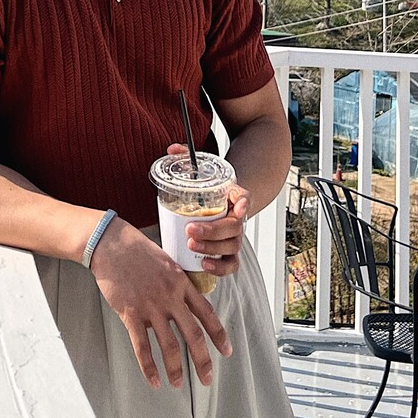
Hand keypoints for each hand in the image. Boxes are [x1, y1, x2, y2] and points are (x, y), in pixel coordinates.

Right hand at [89, 218, 231, 389]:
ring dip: (176, 369)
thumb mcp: (165, 261)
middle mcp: (170, 297)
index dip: (219, 335)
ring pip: (170, 345)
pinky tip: (154, 380)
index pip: (207, 313)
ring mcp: (151, 306)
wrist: (110, 244)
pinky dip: (149, 367)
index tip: (227, 352)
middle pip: (193, 335)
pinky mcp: (131, 313)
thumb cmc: (136, 250)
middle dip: (202, 361)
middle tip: (207, 380)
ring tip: (177, 384)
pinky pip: (142, 347)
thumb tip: (183, 303)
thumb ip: (176, 283)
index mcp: (181, 283)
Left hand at [166, 143, 248, 277]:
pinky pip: (231, 264)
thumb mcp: (202, 172)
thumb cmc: (209, 189)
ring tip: (191, 244)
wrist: (221, 203)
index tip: (238, 206)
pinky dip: (220, 268)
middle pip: (234, 228)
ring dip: (212, 249)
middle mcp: (238, 218)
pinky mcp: (228, 252)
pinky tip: (204, 265)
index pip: (245, 196)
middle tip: (190, 229)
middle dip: (212, 231)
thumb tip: (172, 149)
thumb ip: (187, 158)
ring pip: (231, 247)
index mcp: (235, 197)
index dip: (243, 201)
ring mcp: (234, 237)